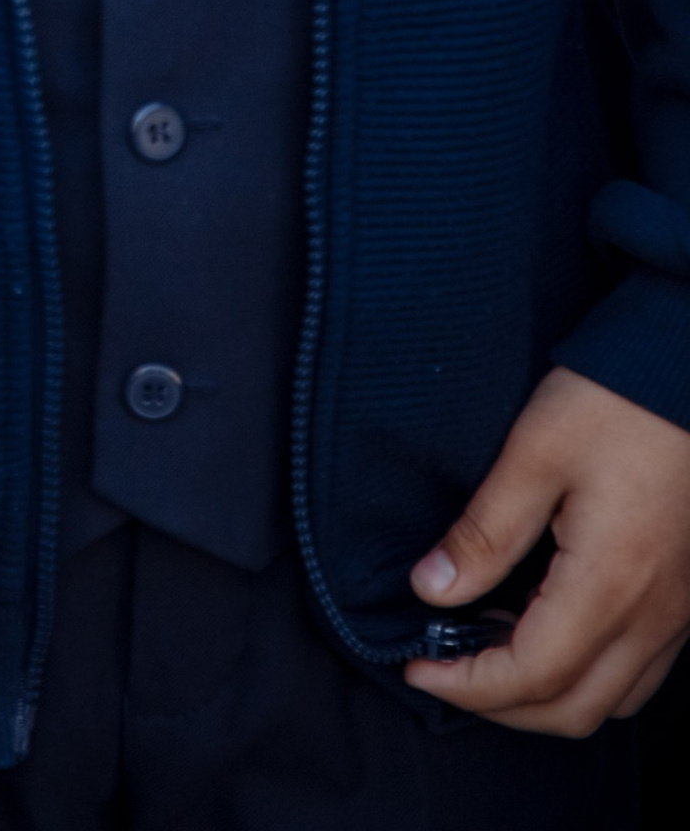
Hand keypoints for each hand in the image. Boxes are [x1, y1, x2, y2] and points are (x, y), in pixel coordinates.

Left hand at [404, 363, 689, 734]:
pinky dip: (586, 675)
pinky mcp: (685, 598)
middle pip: (573, 710)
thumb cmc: (616, 401)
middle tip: (443, 670)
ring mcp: (677, 615)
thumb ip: (485, 531)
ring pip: (611, 701)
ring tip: (487, 652)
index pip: (531, 675)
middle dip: (500, 706)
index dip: (466, 685)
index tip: (415, 667)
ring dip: (546, 698)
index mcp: (609, 586)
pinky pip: (638, 672)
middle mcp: (652, 618)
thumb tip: (431, 590)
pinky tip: (545, 629)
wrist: (688, 367)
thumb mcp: (536, 452)